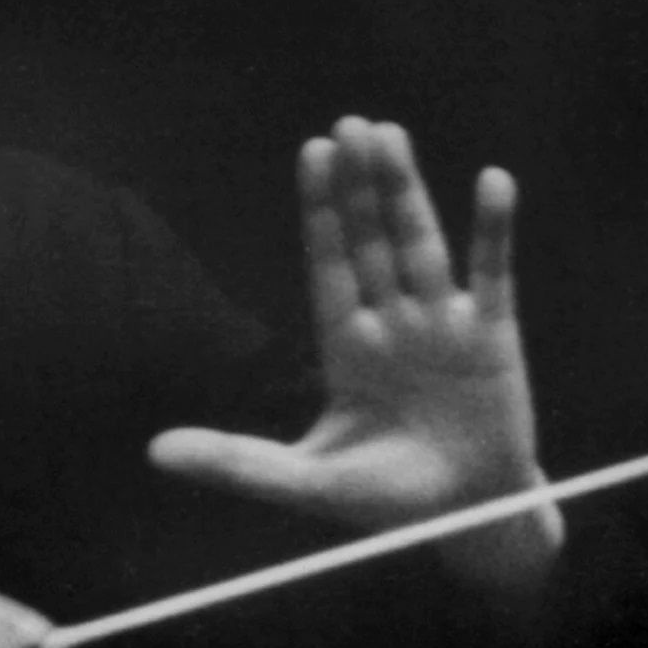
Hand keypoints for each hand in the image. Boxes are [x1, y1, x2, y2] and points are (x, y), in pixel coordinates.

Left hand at [150, 117, 562, 587]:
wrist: (467, 522)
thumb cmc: (385, 499)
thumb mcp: (303, 480)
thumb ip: (235, 462)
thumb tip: (153, 452)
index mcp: (346, 344)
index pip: (330, 261)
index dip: (321, 209)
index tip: (313, 152)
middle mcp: (392, 321)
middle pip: (373, 239)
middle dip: (359, 186)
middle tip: (348, 125)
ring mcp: (442, 323)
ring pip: (421, 243)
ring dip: (407, 191)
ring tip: (390, 136)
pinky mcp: (493, 337)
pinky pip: (492, 273)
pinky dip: (492, 229)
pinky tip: (492, 180)